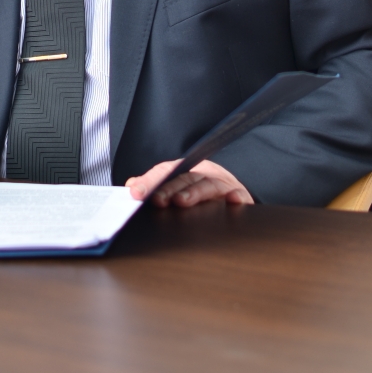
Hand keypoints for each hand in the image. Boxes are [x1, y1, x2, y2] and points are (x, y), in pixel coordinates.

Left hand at [126, 159, 253, 207]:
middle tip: (156, 200)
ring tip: (181, 201)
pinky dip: (237, 198)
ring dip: (195, 193)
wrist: (233, 189)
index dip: (150, 182)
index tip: (135, 193)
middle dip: (169, 189)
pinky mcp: (241, 196)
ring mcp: (223, 184)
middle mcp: (204, 174)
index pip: (165, 172)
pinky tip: (232, 202)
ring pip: (209, 186)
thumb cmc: (200, 189)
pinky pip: (240, 197)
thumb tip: (131, 186)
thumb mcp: (178, 184)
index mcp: (187, 170)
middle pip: (186, 178)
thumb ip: (154, 185)